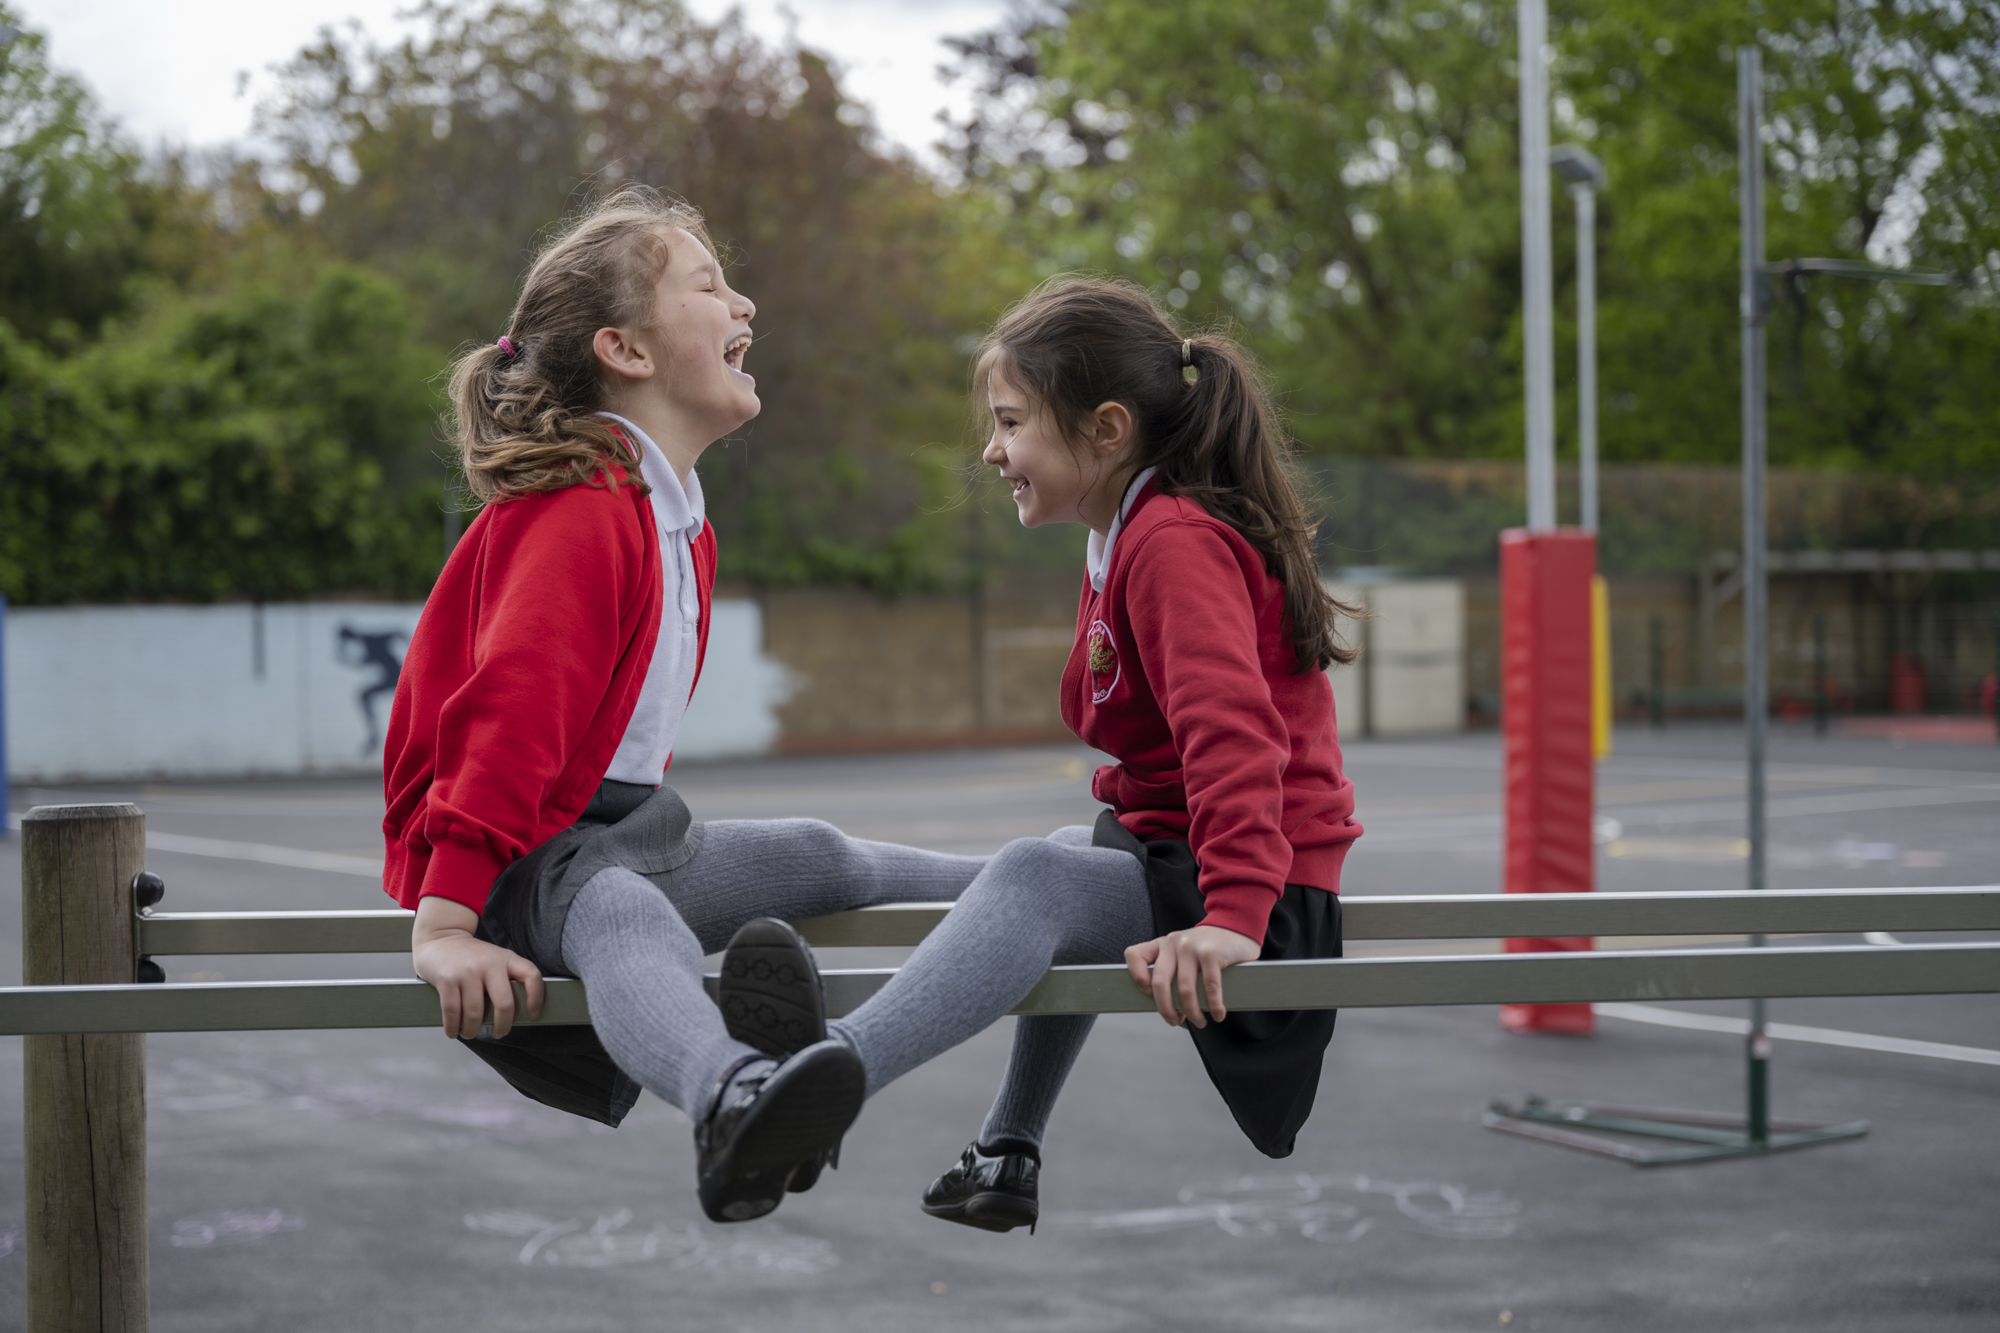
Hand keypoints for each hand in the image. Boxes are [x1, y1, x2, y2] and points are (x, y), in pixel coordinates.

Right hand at [411, 896, 545, 1039]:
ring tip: (470, 1032)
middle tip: (498, 1033)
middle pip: (504, 1003)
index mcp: (506, 958)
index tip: (534, 1015)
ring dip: (472, 1030)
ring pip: (476, 1013)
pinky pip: (453, 1012)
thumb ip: (505, 979)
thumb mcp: (494, 959)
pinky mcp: (447, 980)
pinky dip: (453, 1028)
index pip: (531, 975)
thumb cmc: (470, 956)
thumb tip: (511, 1016)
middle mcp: (489, 963)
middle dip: (502, 1026)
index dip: (537, 997)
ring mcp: (468, 971)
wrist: (440, 938)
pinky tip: (454, 1031)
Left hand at [1124, 924, 1260, 1027]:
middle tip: (1175, 1021)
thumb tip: (1167, 1008)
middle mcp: (1173, 943)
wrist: (1236, 927)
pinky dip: (1214, 1006)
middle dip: (1166, 1010)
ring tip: (1200, 1021)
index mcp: (1162, 944)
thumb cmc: (1207, 948)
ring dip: (1192, 1013)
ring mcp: (1192, 946)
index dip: (1138, 979)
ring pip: (1184, 990)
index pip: (1134, 955)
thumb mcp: (1182, 952)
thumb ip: (1172, 970)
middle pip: (1160, 983)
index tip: (1149, 995)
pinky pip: (1209, 987)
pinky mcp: (1211, 953)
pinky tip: (1218, 1014)